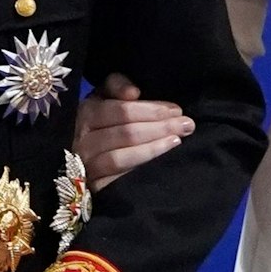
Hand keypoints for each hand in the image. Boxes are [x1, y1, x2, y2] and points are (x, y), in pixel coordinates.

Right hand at [74, 73, 191, 190]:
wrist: (85, 160)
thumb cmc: (103, 123)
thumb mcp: (105, 98)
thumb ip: (117, 85)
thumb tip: (133, 92)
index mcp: (86, 111)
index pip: (122, 110)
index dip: (151, 110)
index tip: (176, 110)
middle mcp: (83, 139)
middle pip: (125, 133)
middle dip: (160, 127)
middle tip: (187, 125)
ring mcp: (87, 164)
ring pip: (120, 157)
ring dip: (154, 149)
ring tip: (177, 141)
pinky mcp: (94, 186)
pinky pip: (117, 179)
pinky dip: (140, 169)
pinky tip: (161, 164)